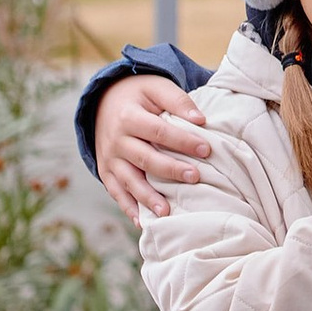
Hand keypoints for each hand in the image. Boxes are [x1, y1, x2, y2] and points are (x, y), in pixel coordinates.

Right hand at [93, 73, 209, 218]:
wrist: (104, 101)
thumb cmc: (140, 96)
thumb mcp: (156, 88)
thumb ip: (178, 100)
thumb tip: (200, 119)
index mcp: (128, 117)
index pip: (158, 131)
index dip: (182, 141)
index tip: (206, 149)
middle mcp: (115, 140)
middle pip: (144, 158)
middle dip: (170, 170)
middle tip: (195, 178)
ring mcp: (109, 158)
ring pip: (128, 180)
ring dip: (147, 197)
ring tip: (166, 212)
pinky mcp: (106, 171)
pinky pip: (116, 192)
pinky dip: (128, 208)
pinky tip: (143, 222)